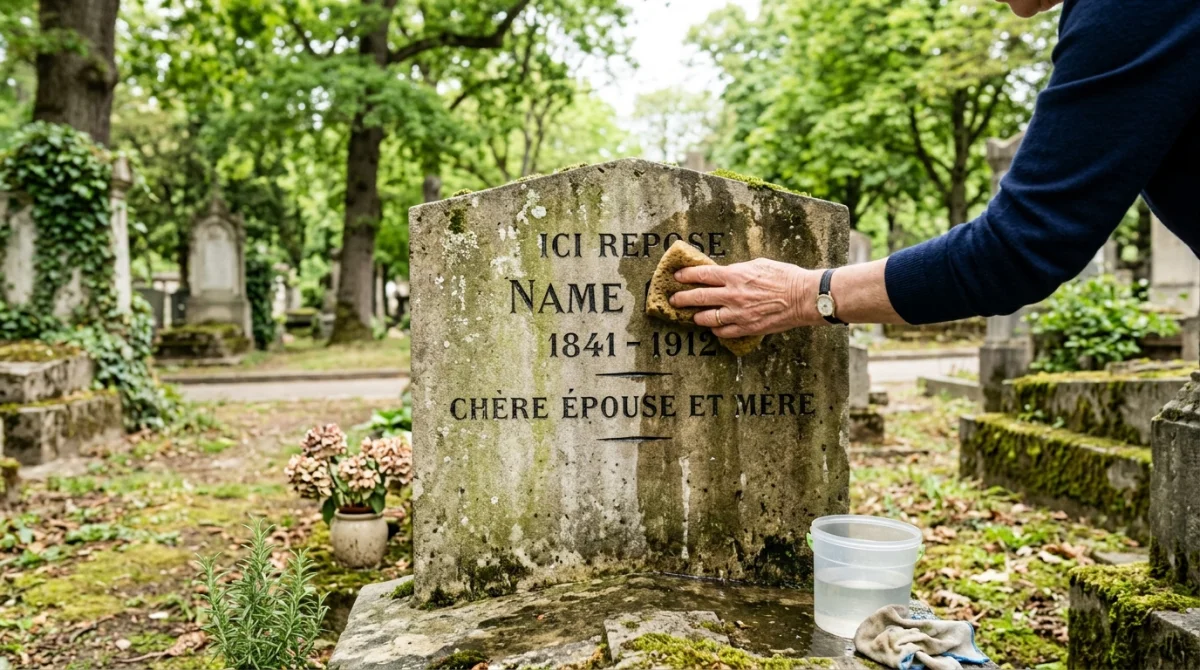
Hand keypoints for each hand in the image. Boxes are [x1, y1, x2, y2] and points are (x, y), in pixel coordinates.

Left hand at [668, 258, 821, 337]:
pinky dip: (717, 330)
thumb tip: (726, 274)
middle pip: (698, 297)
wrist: (803, 297)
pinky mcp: (747, 327)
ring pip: (707, 318)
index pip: (702, 275)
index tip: (677, 276)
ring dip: (697, 317)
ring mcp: (738, 313)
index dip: (686, 275)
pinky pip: (724, 332)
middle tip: (674, 300)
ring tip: (694, 316)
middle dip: (682, 298)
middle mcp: (732, 295)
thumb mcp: (758, 265)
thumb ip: (738, 271)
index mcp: (734, 275)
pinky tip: (714, 328)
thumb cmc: (784, 276)